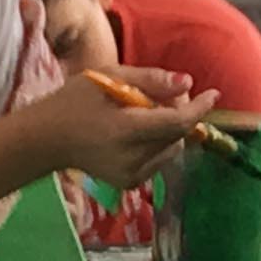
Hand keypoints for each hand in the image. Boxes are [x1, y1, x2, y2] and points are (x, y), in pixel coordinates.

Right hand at [15, 63, 217, 188]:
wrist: (47, 139)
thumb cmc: (75, 101)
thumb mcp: (109, 76)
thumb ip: (151, 79)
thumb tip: (188, 83)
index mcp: (124, 130)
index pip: (176, 122)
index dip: (198, 108)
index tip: (214, 94)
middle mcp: (130, 158)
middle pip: (177, 134)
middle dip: (179, 113)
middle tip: (158, 96)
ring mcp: (130, 175)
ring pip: (172, 148)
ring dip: (169, 129)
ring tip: (142, 114)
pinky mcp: (130, 183)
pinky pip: (160, 160)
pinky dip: (157, 143)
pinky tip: (135, 133)